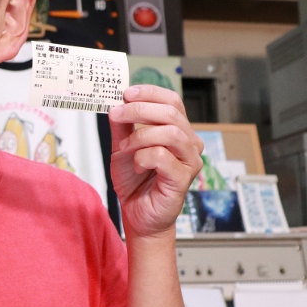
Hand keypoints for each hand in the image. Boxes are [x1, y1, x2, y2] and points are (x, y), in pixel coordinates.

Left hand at [107, 85, 203, 239]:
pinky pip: (162, 156)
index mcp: (178, 131)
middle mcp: (189, 143)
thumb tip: (118, 103)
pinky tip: (137, 165)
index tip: (127, 93)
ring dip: (140, 136)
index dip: (150, 93)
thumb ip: (122, 125)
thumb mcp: (122, 146)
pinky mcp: (183, 178)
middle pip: (170, 113)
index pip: (172, 101)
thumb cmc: (135, 181)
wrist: (136, 213)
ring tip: (125, 147)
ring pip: (169, 133)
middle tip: (117, 114)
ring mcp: (189, 160)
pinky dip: (142, 157)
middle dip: (139, 110)